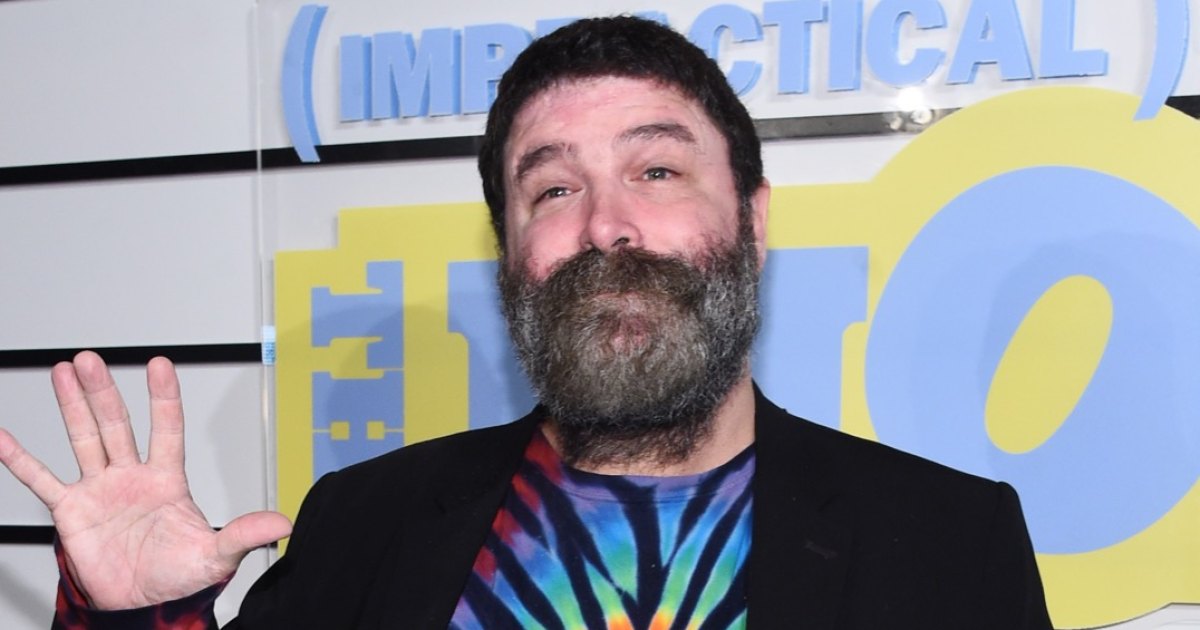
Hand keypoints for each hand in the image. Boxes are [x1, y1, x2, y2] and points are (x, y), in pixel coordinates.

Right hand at [0, 351, 291, 609]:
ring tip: (63, 370)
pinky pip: (42, 481)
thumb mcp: (216, 555)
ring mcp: (100, 489)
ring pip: (84, 438)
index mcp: (167, 479)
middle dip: (103, 391)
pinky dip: (21, 460)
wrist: (142, 604)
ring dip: (72, 406)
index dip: (164, 397)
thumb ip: (243, 534)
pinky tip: (4, 437)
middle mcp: (132, 476)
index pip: (167, 429)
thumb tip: (283, 523)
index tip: (159, 364)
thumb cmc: (179, 574)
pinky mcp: (72, 511)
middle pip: (117, 424)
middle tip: (89, 358)